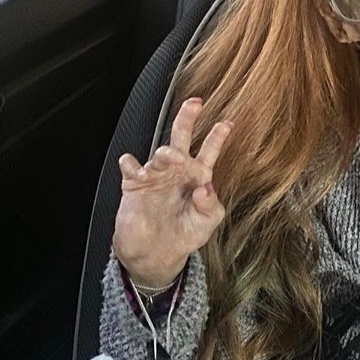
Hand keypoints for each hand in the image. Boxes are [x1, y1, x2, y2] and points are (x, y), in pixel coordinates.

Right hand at [112, 97, 233, 286]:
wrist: (157, 254)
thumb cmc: (184, 235)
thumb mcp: (206, 223)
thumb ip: (210, 205)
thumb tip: (206, 186)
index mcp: (197, 177)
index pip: (209, 152)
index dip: (217, 137)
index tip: (228, 123)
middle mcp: (176, 172)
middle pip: (181, 139)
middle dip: (187, 120)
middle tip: (194, 104)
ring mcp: (156, 177)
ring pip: (159, 154)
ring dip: (166, 154)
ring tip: (169, 159)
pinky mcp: (135, 186)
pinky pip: (131, 168)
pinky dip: (132, 165)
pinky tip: (137, 169)